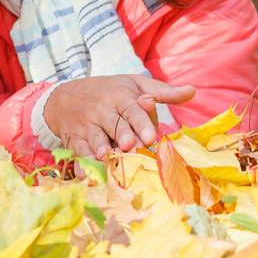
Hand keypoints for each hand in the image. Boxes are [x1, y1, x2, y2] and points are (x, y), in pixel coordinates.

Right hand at [41, 75, 195, 158]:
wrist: (64, 97)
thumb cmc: (109, 92)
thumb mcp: (133, 85)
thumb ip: (162, 92)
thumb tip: (193, 91)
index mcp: (119, 98)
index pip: (132, 110)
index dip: (141, 123)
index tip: (150, 137)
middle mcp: (102, 112)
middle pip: (114, 124)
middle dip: (121, 135)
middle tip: (129, 145)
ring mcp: (86, 126)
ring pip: (94, 138)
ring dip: (99, 147)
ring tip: (105, 155)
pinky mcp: (74, 139)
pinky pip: (77, 151)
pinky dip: (80, 162)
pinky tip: (84, 173)